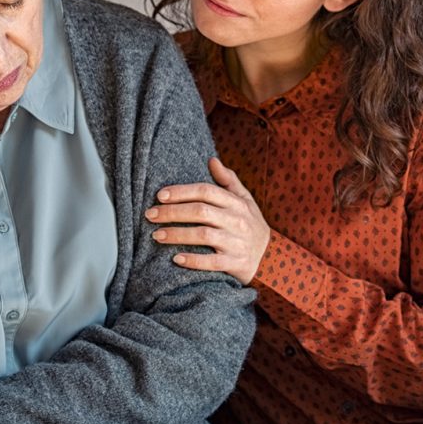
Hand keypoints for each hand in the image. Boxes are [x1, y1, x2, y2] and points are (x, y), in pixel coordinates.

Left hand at [147, 157, 270, 284]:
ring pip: (203, 236)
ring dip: (177, 234)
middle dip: (172, 212)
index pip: (206, 191)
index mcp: (237, 203)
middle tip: (150, 215)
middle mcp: (237, 221)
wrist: (272, 258)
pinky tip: (175, 258)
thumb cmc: (251, 225)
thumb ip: (228, 180)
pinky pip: (212, 262)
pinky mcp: (235, 263)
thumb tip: (212, 159)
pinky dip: (193, 261)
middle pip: (201, 212)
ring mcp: (236, 243)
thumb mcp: (245, 200)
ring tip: (156, 235)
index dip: (181, 192)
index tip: (160, 195)